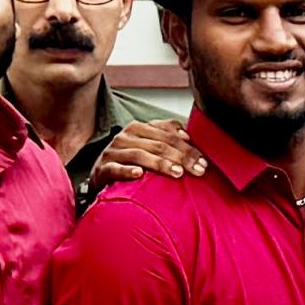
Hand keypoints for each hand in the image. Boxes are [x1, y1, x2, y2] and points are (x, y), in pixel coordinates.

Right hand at [86, 117, 201, 187]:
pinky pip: (116, 169)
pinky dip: (128, 171)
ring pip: (140, 155)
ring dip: (160, 164)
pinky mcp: (103, 168)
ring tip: (178, 174)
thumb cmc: (128, 161)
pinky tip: (140, 175)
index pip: (168, 135)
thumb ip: (165, 136)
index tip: (203, 162)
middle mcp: (125, 136)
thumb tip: (187, 135)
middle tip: (198, 170)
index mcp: (138, 128)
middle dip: (181, 158)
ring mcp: (113, 152)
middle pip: (158, 145)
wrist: (100, 176)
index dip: (187, 148)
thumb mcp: (147, 145)